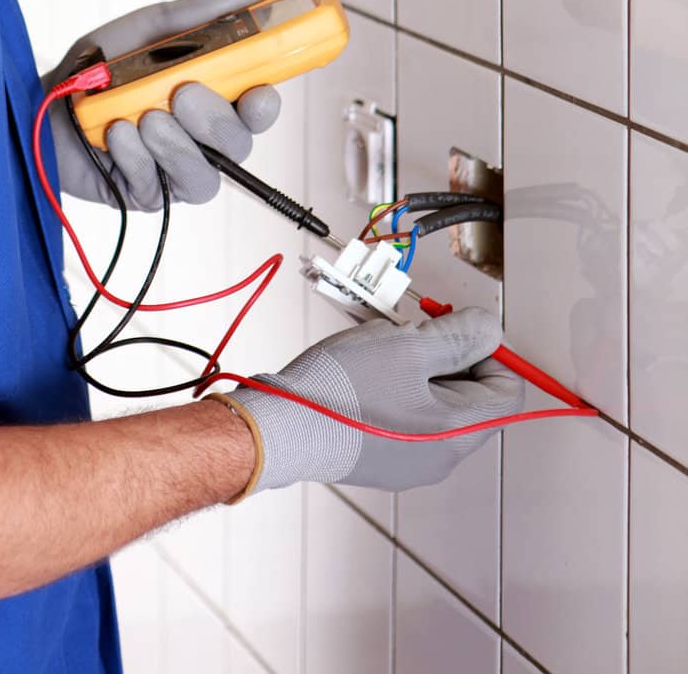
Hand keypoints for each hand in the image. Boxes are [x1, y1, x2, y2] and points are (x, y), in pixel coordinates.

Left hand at [41, 0, 280, 209]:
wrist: (43, 102)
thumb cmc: (99, 67)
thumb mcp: (145, 30)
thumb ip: (196, 14)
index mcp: (214, 96)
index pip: (259, 106)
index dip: (266, 104)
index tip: (257, 93)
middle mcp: (203, 137)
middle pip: (238, 143)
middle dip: (213, 119)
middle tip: (182, 94)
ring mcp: (177, 170)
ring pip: (204, 175)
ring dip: (174, 142)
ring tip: (141, 117)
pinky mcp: (148, 195)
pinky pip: (158, 187)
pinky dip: (136, 156)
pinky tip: (115, 135)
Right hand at [213, 308, 523, 495]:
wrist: (281, 428)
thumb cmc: (342, 388)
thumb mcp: (407, 346)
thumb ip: (458, 337)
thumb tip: (491, 330)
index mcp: (456, 433)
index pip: (508, 392)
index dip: (493, 352)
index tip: (460, 327)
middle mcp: (440, 457)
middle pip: (473, 398)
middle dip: (451, 356)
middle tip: (417, 331)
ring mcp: (410, 463)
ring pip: (437, 405)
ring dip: (422, 369)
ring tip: (386, 349)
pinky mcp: (381, 459)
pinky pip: (409, 418)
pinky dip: (399, 389)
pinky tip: (367, 371)